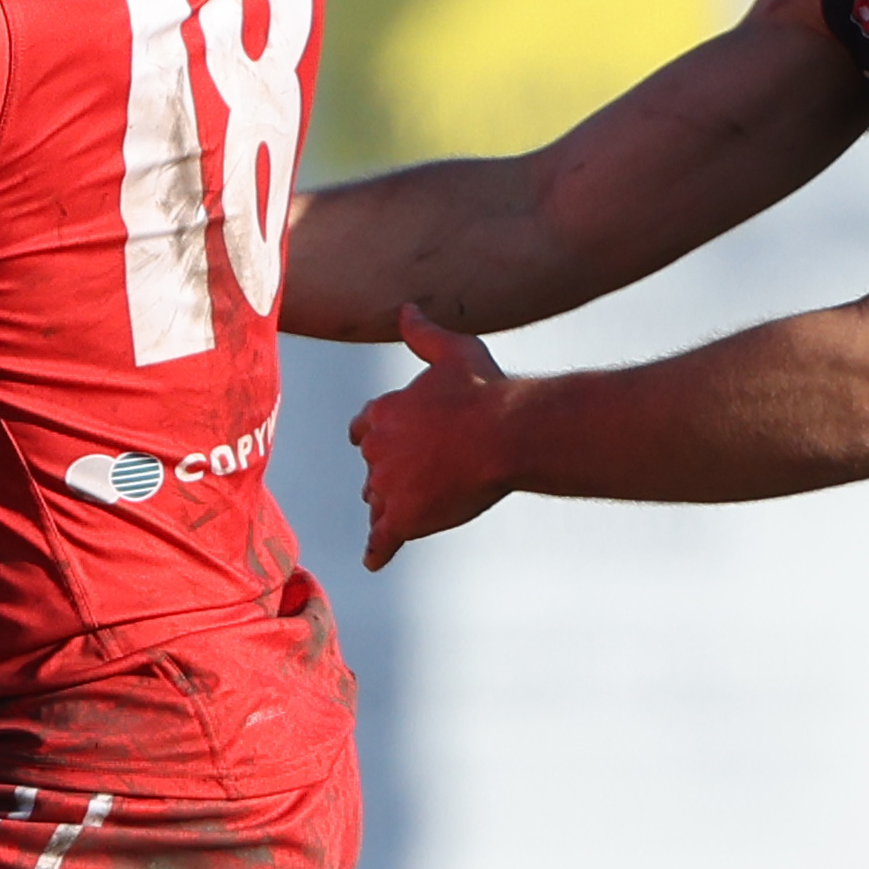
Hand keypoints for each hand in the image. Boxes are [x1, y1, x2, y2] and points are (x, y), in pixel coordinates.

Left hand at [349, 306, 518, 567]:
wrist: (504, 434)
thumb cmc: (482, 391)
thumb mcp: (452, 352)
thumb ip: (423, 334)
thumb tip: (405, 309)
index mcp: (383, 413)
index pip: (364, 428)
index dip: (374, 436)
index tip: (378, 441)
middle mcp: (377, 451)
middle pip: (374, 469)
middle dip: (388, 474)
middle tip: (415, 478)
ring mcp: (388, 487)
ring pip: (379, 503)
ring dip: (390, 507)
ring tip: (408, 513)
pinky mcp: (403, 519)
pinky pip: (382, 540)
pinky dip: (378, 550)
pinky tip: (374, 560)